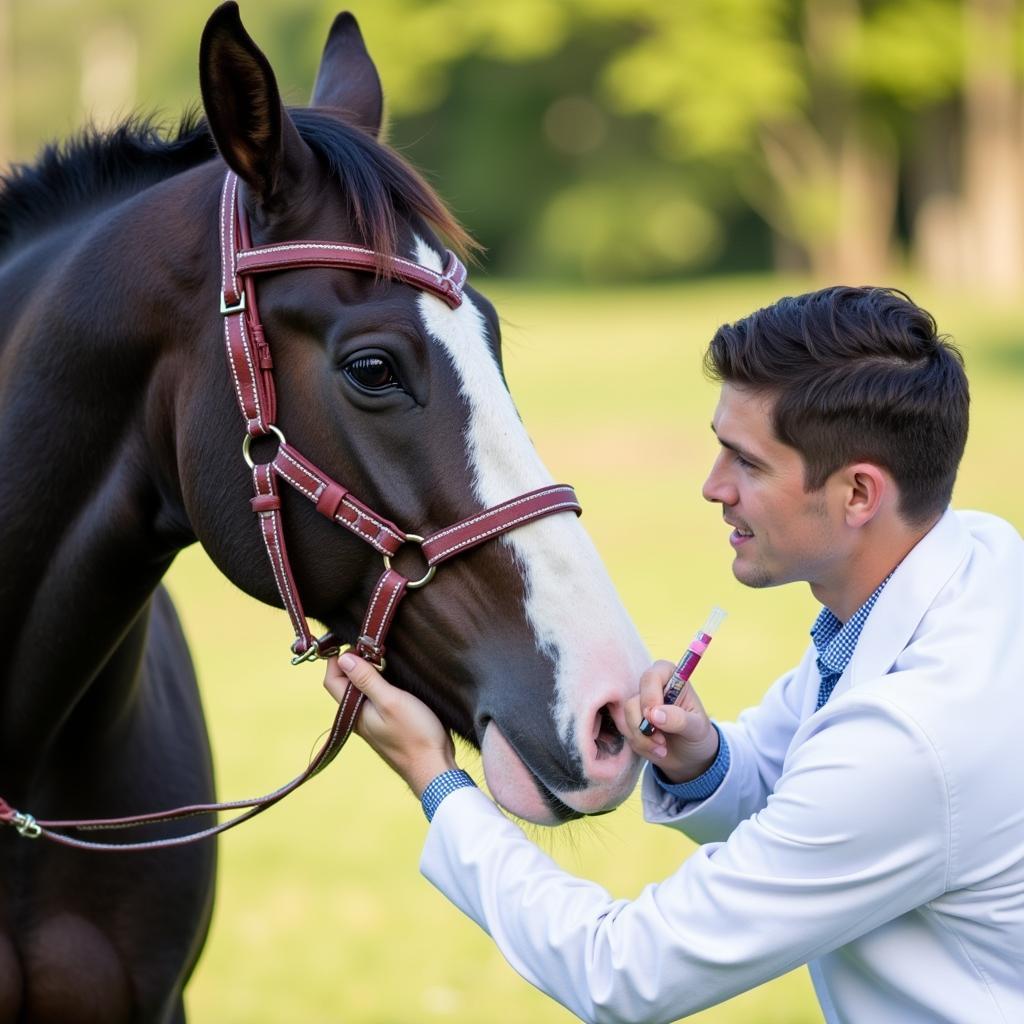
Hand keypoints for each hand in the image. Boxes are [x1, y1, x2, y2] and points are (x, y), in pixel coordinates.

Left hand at [324, 653, 456, 797]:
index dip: (338, 657)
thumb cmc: (414, 735)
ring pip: (360, 690)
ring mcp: (372, 721)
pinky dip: (380, 682)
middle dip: (354, 661)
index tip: (357, 642)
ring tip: (385, 657)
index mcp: (353, 712)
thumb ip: (366, 679)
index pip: (332, 679)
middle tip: (374, 646)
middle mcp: (357, 717)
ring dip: (369, 671)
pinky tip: (396, 676)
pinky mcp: (386, 724)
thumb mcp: (390, 701)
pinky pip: (374, 698)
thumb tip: (344, 658)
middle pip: (345, 683)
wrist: (433, 768)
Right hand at [624, 660, 719, 783]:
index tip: (656, 719)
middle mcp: (651, 686)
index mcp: (670, 677)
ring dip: (643, 738)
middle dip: (645, 725)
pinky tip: (656, 749)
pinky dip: (640, 744)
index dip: (651, 698)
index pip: (651, 677)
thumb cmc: (696, 734)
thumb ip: (679, 719)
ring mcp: (639, 703)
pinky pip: (625, 731)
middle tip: (662, 741)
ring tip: (662, 748)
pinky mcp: (631, 719)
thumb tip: (654, 714)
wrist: (689, 754)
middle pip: (634, 700)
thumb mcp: (696, 728)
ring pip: (627, 717)